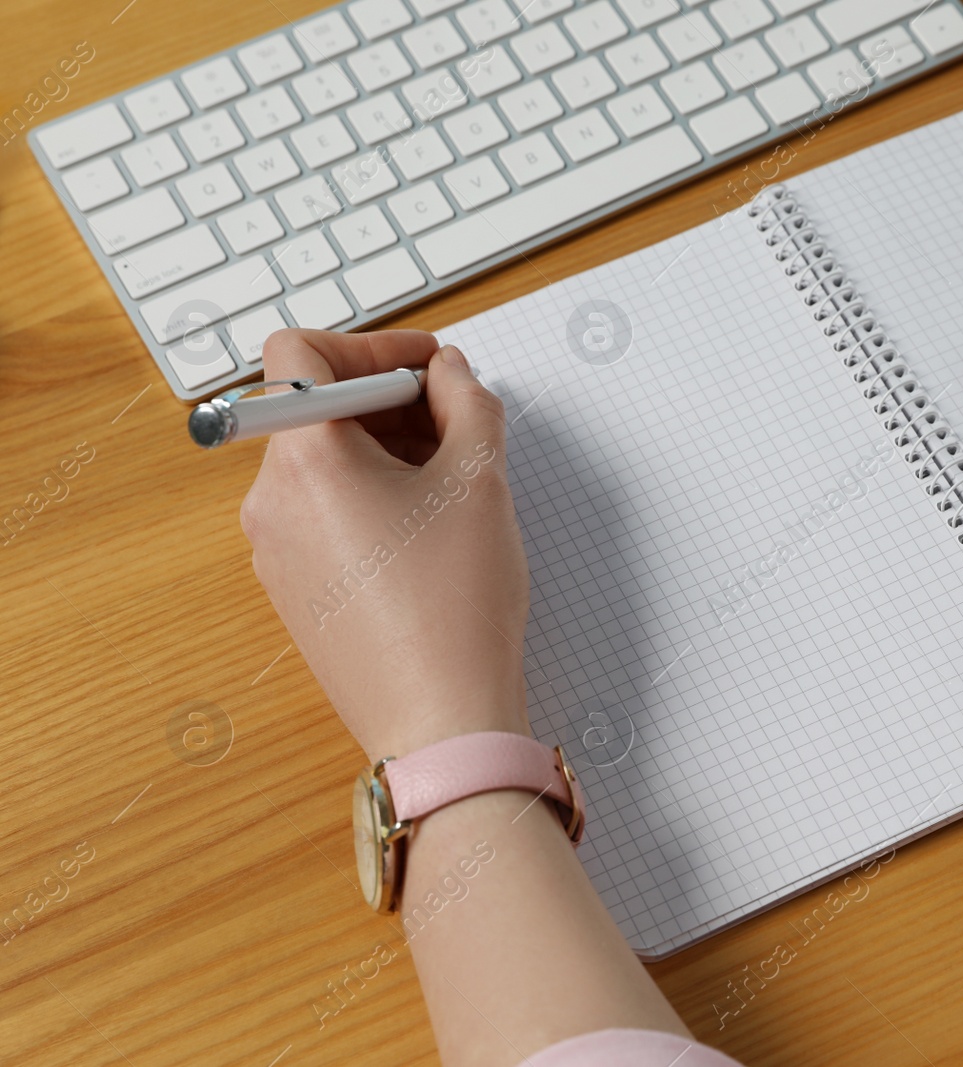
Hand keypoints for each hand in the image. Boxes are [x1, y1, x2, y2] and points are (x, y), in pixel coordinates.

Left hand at [240, 330, 531, 759]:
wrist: (439, 720)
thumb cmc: (456, 606)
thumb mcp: (480, 480)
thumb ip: (469, 403)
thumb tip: (452, 375)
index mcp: (304, 459)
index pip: (300, 353)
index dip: (373, 344)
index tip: (430, 367)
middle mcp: (271, 500)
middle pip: (316, 410)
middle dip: (390, 402)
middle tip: (460, 423)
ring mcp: (276, 550)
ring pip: (323, 465)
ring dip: (385, 452)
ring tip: (453, 484)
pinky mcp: (295, 590)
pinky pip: (324, 515)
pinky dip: (372, 499)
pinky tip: (430, 532)